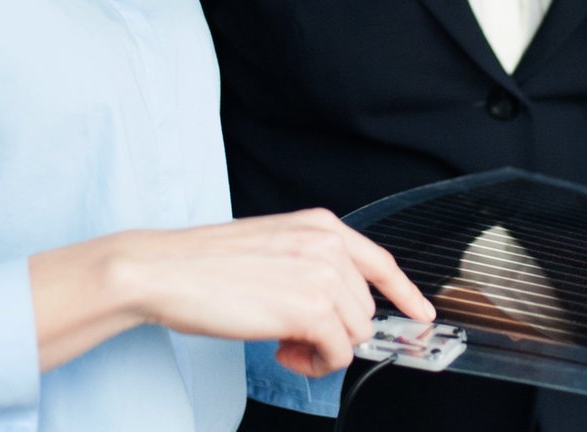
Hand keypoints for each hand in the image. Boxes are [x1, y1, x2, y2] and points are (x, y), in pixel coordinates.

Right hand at [112, 209, 432, 377]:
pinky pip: (338, 352)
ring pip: (354, 333)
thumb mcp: (271, 248)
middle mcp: (328, 243)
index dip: (405, 292)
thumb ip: (309, 266)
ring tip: (282, 342)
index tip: (422, 314)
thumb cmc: (204, 265)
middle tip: (291, 335)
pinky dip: (314, 363)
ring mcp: (324, 274)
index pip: (380, 260)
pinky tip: (281, 350)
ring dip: (322, 349)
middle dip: (334, 331)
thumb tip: (334, 308)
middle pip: (364, 307)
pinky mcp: (313, 308)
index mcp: (319, 224)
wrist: (165, 272)